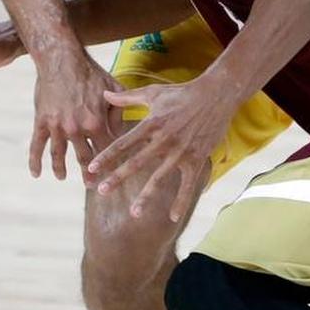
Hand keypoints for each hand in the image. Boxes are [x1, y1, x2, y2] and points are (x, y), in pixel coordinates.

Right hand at [30, 50, 124, 181]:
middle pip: (84, 158)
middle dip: (89, 174)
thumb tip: (123, 130)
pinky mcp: (41, 122)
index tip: (116, 178)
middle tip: (92, 186)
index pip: (108, 150)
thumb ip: (120, 110)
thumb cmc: (91, 73)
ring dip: (61, 169)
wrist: (60, 59)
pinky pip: (37, 146)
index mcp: (97, 122)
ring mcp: (57, 126)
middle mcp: (77, 128)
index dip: (112, 165)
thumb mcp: (113, 89)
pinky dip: (35, 161)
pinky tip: (36, 174)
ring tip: (62, 178)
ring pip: (59, 155)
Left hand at [87, 80, 233, 221]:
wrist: (217, 95)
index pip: (124, 143)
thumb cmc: (182, 93)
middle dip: (118, 177)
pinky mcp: (197, 159)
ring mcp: (181, 151)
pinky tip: (172, 217)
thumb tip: (104, 93)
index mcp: (151, 124)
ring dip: (146, 196)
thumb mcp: (153, 92)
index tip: (92, 168)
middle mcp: (164, 140)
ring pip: (160, 177)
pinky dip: (181, 201)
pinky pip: (188, 184)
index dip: (107, 156)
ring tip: (134, 212)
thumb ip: (127, 97)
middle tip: (102, 191)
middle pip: (137, 162)